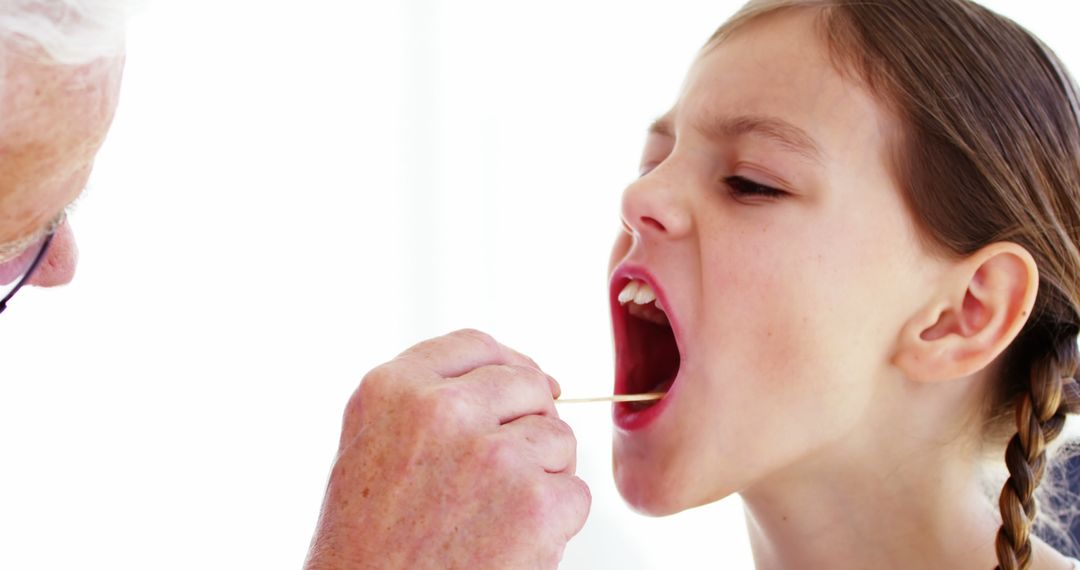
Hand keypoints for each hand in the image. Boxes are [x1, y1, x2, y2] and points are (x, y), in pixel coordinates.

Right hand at [304, 329, 590, 569]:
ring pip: (558, 438)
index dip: (508, 364)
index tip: (525, 388)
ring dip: (543, 475)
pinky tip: (510, 546)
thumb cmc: (367, 548)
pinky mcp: (535, 502)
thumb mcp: (371, 448)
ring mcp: (493, 453)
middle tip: (504, 475)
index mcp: (392, 390)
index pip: (476, 346)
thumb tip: (520, 377)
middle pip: (526, 385)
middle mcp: (441, 410)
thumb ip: (425, 401)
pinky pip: (574, 492)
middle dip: (530, 423)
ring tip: (494, 519)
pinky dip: (555, 524)